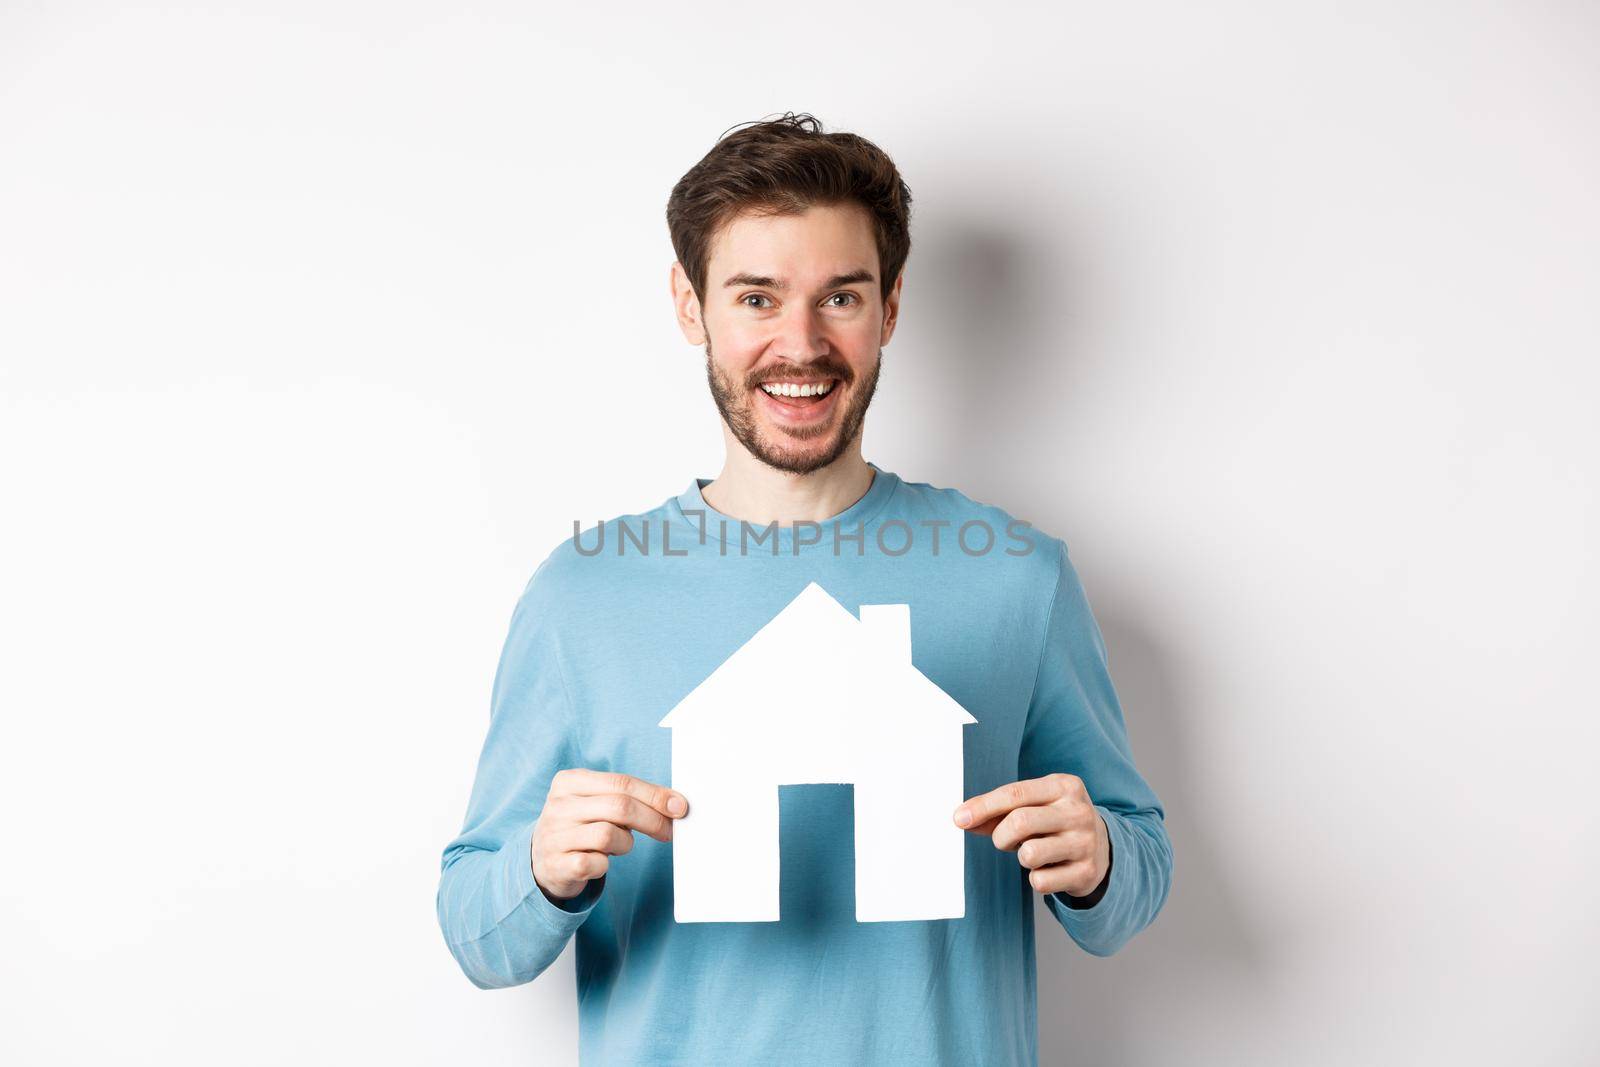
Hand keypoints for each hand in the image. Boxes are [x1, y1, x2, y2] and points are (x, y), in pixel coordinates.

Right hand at [532, 769, 689, 900]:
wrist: (541, 860)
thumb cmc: (581, 826)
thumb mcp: (597, 803)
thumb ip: (628, 797)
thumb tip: (674, 803)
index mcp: (569, 781)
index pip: (622, 782)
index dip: (655, 795)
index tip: (680, 807)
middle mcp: (558, 805)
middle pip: (620, 806)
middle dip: (652, 820)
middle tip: (668, 831)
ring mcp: (554, 835)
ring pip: (609, 835)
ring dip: (626, 843)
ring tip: (620, 846)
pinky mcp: (556, 865)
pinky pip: (596, 864)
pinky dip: (605, 865)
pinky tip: (599, 862)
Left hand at [953, 773, 1109, 896]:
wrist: (1103, 848)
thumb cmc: (1055, 821)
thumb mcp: (1035, 806)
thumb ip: (999, 811)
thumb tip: (962, 818)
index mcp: (1064, 786)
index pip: (1015, 793)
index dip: (983, 806)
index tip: (959, 819)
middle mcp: (1078, 811)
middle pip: (1019, 822)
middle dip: (1001, 836)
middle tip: (1005, 841)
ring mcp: (1085, 842)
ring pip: (1029, 854)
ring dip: (1021, 857)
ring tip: (1033, 852)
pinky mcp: (1086, 872)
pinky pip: (1040, 881)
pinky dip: (1036, 878)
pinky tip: (1050, 869)